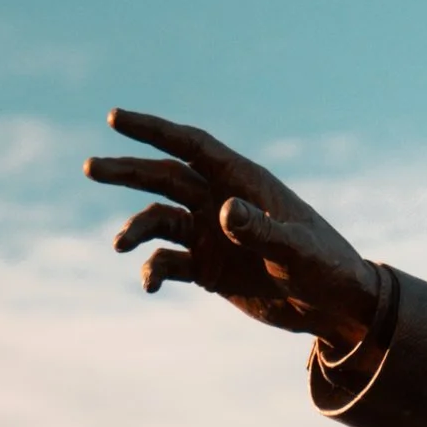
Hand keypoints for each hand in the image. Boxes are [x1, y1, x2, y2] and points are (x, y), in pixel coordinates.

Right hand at [85, 109, 381, 344]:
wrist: (336, 308)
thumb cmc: (327, 268)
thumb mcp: (298, 251)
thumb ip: (262, 232)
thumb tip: (224, 211)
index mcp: (243, 183)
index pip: (192, 147)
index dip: (154, 131)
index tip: (115, 118)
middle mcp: (221, 203)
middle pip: (164, 178)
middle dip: (128, 172)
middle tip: (90, 168)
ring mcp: (213, 236)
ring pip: (160, 221)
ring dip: (136, 229)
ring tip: (118, 244)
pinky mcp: (209, 269)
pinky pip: (169, 263)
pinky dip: (154, 270)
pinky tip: (149, 285)